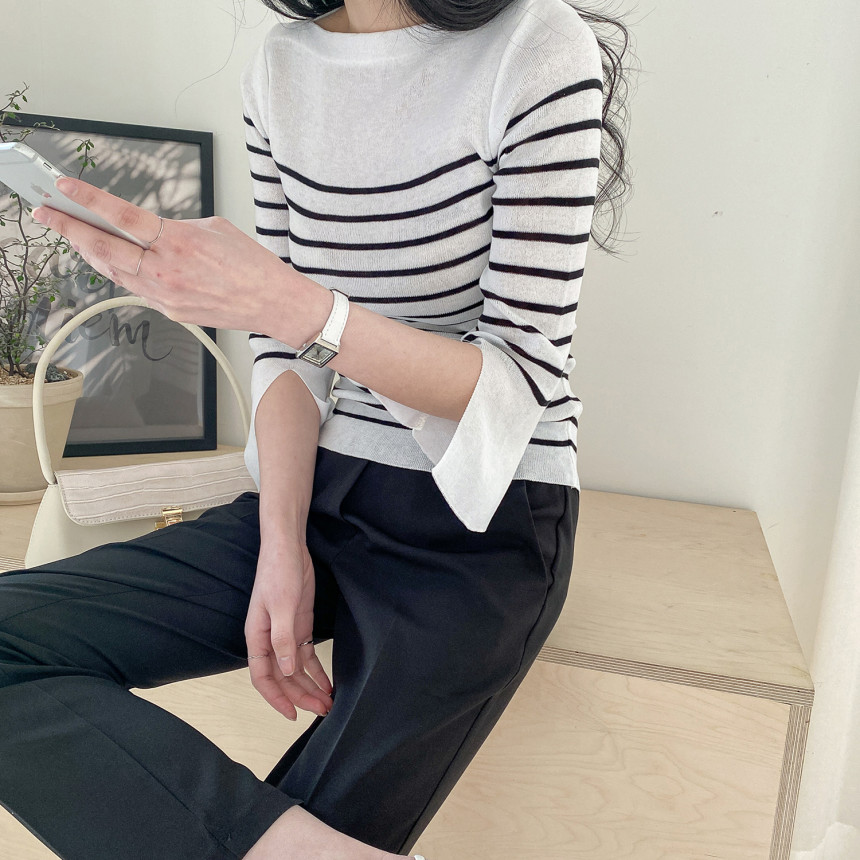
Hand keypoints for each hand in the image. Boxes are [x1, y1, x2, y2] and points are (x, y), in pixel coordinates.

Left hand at [29, 176, 303, 335]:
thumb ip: (174, 227)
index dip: (87, 201)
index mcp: (179, 242)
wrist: (273, 303)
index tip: (64, 189)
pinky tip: (111, 260)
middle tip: (47, 214)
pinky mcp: (170, 311)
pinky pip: (134, 287)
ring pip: (114, 270)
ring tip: (75, 235)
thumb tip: (149, 230)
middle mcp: (167, 270)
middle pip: (104, 247)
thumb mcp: (213, 228)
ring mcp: (166, 295)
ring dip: (91, 251)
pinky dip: (119, 270)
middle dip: (70, 228)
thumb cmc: (252, 266)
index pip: (121, 217)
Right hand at [245, 537, 333, 720]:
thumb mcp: (281, 604)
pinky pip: (306, 655)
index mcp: (257, 636)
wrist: (288, 548)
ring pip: (295, 670)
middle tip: (322, 711)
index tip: (293, 715)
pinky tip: (327, 683)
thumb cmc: (278, 572)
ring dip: (309, 687)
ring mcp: (285, 634)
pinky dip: (316, 671)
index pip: (263, 677)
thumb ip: (282, 638)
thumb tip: (286, 671)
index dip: (276, 698)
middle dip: (301, 697)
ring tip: (327, 703)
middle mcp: (269, 640)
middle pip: (283, 678)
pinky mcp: (299, 626)